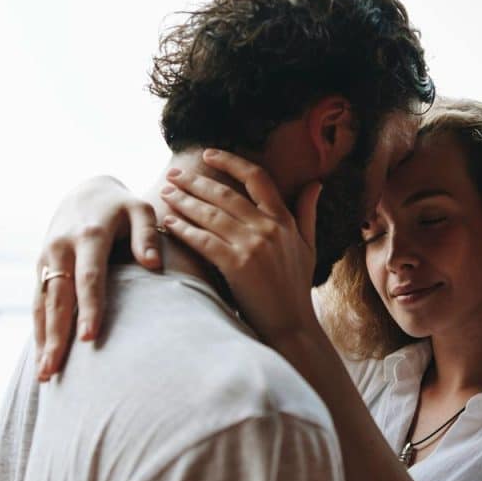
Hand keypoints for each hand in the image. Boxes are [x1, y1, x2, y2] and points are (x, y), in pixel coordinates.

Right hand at [34, 176, 161, 381]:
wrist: (85, 191)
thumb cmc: (122, 206)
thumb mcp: (140, 209)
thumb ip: (148, 234)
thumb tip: (154, 264)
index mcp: (88, 236)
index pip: (89, 278)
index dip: (89, 308)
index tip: (90, 338)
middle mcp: (61, 249)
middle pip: (58, 299)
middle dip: (56, 336)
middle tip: (55, 370)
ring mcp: (47, 259)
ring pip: (42, 305)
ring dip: (42, 339)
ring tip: (45, 375)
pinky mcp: (41, 268)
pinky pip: (37, 302)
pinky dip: (39, 329)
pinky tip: (43, 355)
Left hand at [159, 149, 321, 342]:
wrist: (292, 325)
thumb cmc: (296, 287)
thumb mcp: (308, 245)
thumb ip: (307, 212)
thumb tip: (316, 183)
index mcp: (284, 220)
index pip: (257, 178)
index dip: (231, 162)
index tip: (208, 154)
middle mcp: (269, 228)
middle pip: (225, 194)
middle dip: (195, 181)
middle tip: (173, 173)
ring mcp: (253, 246)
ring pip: (211, 214)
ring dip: (184, 201)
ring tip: (166, 192)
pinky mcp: (237, 266)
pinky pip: (204, 241)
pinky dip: (184, 229)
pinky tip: (169, 222)